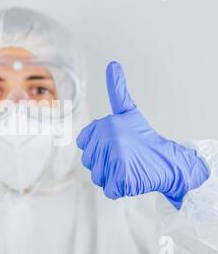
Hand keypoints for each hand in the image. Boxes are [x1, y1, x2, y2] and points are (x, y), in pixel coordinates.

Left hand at [76, 61, 207, 208]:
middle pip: (90, 162)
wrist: (169, 161)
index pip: (84, 143)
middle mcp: (109, 139)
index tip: (115, 144)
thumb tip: (113, 64)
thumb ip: (117, 91)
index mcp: (107, 124)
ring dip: (111, 176)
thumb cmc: (144, 138)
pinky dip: (120, 188)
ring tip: (129, 166)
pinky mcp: (123, 178)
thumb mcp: (128, 112)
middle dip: (104, 164)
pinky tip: (133, 177)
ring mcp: (116, 158)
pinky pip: (110, 189)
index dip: (98, 148)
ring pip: (98, 177)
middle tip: (125, 157)